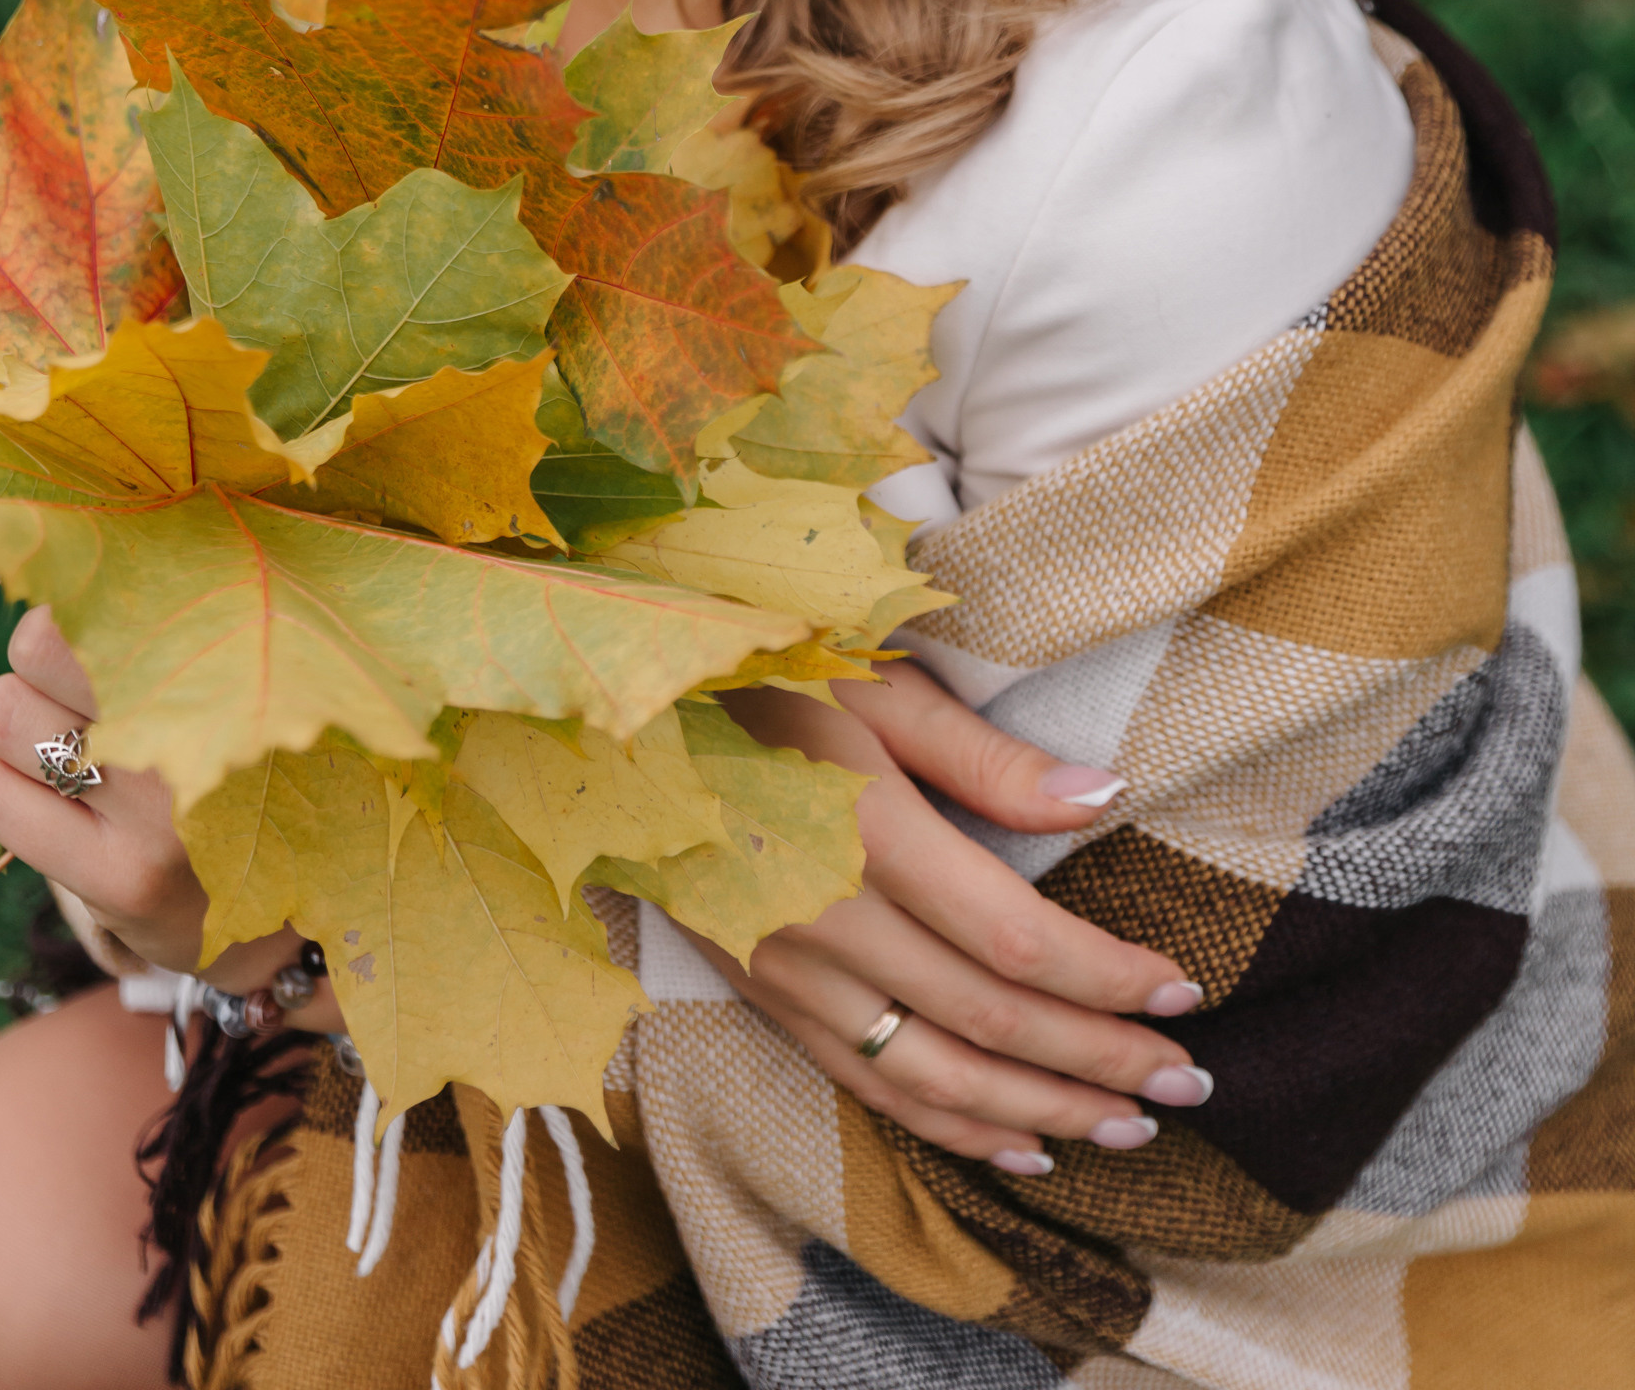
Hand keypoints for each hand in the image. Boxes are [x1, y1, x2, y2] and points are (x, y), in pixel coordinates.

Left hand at [0, 609, 344, 1017]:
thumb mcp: (216, 678)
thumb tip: (48, 576)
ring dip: (3, 719)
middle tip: (63, 692)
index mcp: (232, 659)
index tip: (85, 628)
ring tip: (40, 739)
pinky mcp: (122, 877)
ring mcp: (165, 811)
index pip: (105, 595)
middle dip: (33, 662)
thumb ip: (157, 628)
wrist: (262, 908)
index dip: (73, 604)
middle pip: (39, 644)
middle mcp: (207, 728)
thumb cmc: (217, 762)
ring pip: (5, 713)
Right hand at [689, 665, 1208, 1167]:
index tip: (1186, 994)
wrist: (625, 717)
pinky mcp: (762, 995)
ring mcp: (787, 972)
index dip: (1107, 979)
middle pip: (989, 1020)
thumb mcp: (878, 686)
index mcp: (866, 835)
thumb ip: (988, 757)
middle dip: (1100, 1061)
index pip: (1015, 940)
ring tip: (1131, 1128)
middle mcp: (826, 921)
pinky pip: (871, 1085)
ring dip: (1042, 1111)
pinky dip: (952, 1125)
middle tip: (1190, 1083)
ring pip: (935, 1075)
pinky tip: (1022, 1140)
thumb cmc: (767, 675)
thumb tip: (1105, 798)